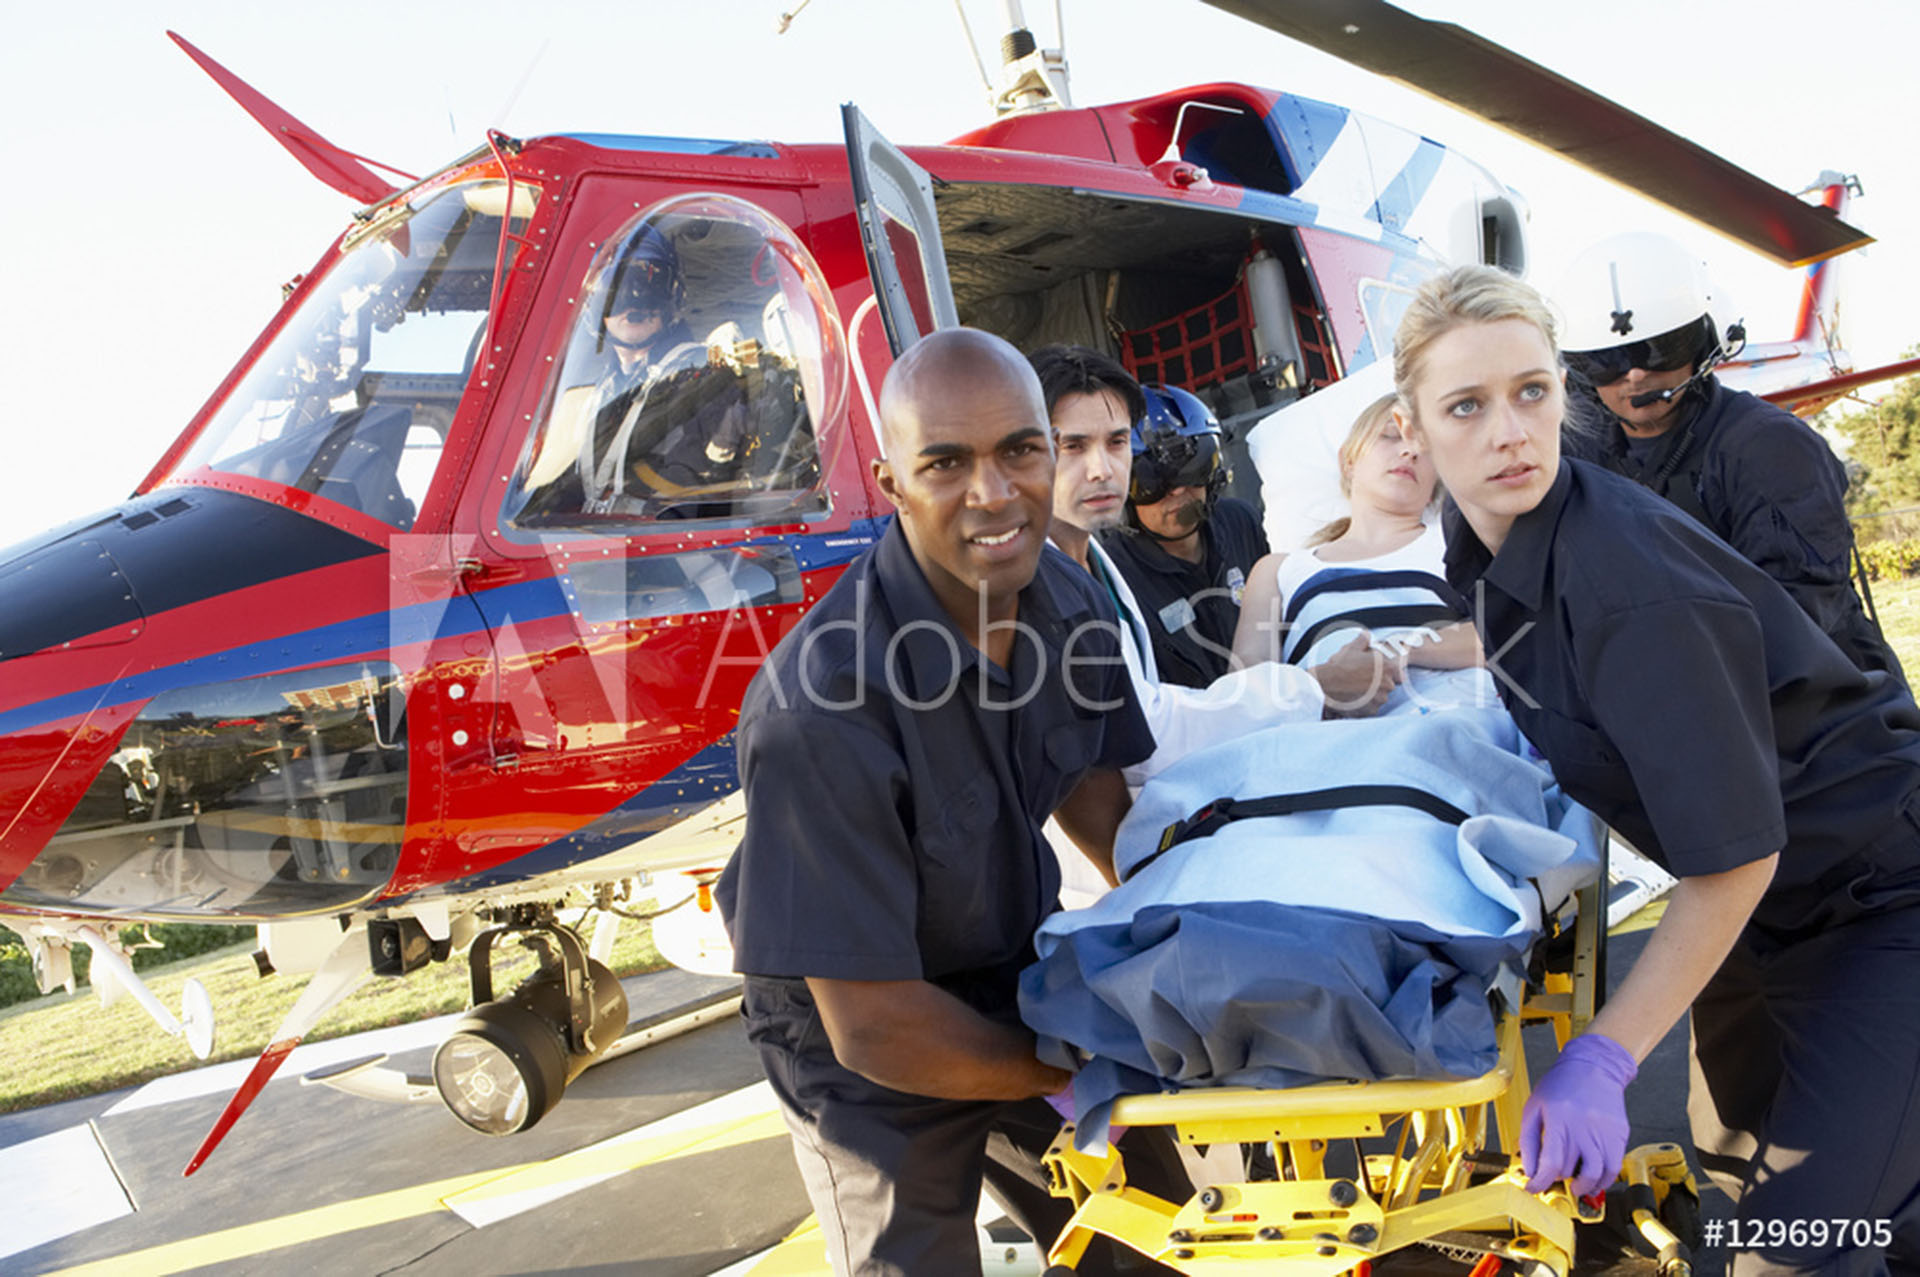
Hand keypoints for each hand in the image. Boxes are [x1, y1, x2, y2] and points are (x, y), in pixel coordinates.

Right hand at [1311, 631, 1403, 717]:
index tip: (1377, 673)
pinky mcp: (1372, 711)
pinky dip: (1365, 706)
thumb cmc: (1339, 666)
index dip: (1388, 672)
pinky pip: (1372, 708)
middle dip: (1379, 684)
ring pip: (1380, 698)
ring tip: (1356, 691)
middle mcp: (1388, 683)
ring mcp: (1381, 699)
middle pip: (1389, 685)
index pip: (1398, 672)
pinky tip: (1353, 699)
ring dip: (1372, 696)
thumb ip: (1363, 640)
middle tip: (1363, 681)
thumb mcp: (1351, 649)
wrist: (1325, 685)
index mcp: (1387, 666)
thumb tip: (1366, 635)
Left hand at [1521, 1032, 1636, 1197]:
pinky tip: (1593, 1179)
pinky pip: (1614, 1167)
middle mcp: (1583, 1126)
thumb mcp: (1534, 1107)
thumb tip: (1529, 1172)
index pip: (1550, 1163)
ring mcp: (1604, 1131)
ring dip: (1582, 1187)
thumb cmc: (1561, 1085)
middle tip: (1553, 1178)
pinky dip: (1603, 1181)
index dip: (1540, 1182)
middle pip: (1570, 1169)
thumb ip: (1528, 1140)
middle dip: (1557, 1179)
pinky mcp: (1619, 1134)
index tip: (1534, 1189)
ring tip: (1574, 1185)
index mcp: (1559, 1118)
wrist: (1594, 1066)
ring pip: (1595, 1175)